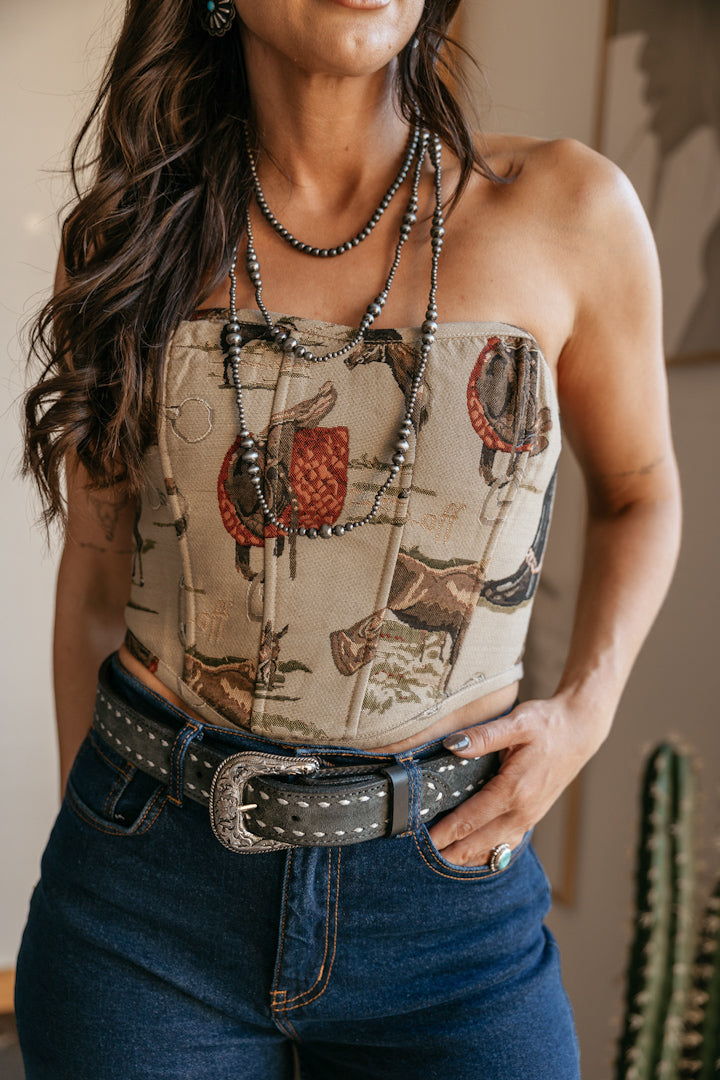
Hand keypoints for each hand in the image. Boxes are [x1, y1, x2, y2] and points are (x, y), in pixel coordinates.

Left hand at [427, 696, 609, 865]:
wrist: (579, 730)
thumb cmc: (548, 724)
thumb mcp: (516, 723)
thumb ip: (483, 736)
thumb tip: (452, 745)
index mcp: (514, 790)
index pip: (470, 819)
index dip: (445, 832)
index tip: (423, 841)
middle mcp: (523, 810)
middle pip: (479, 841)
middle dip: (451, 852)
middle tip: (423, 857)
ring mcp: (530, 816)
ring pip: (494, 848)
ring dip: (468, 856)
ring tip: (442, 860)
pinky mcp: (533, 815)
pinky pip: (506, 842)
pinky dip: (487, 852)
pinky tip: (472, 854)